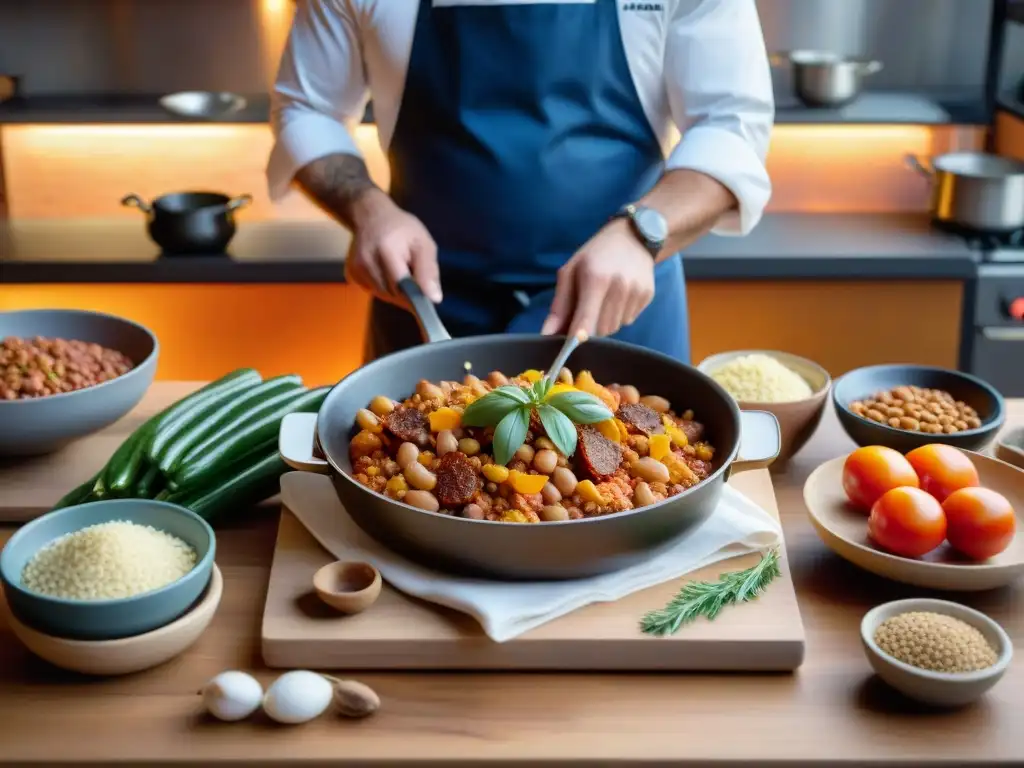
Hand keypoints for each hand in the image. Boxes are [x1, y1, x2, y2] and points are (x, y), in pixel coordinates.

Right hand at [344, 188, 442, 305]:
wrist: (371, 216)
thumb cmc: (402, 229)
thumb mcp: (423, 242)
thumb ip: (429, 270)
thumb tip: (434, 298)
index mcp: (387, 251)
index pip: (402, 286)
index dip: (415, 295)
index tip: (425, 298)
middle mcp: (367, 262)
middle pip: (392, 293)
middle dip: (406, 293)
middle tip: (413, 278)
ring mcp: (356, 269)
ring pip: (383, 295)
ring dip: (395, 291)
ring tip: (399, 272)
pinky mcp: (351, 274)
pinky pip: (373, 291)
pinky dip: (383, 288)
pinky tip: (386, 272)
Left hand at [541, 219, 654, 336]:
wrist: (634, 236)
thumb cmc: (595, 254)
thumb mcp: (570, 272)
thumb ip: (559, 306)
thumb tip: (547, 335)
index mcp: (596, 279)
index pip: (586, 323)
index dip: (575, 339)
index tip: (568, 345)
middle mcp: (619, 288)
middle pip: (600, 330)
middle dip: (588, 329)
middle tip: (584, 311)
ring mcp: (636, 293)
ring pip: (614, 328)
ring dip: (603, 322)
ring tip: (602, 300)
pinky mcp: (647, 297)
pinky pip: (627, 321)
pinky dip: (618, 316)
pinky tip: (617, 297)